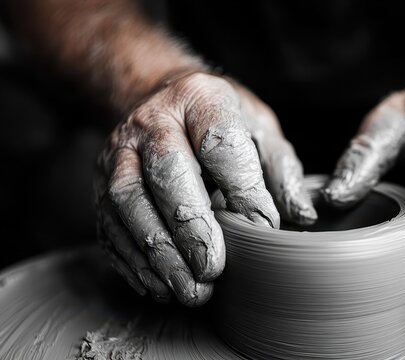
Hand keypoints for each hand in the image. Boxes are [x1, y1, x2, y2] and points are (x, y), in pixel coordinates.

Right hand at [94, 72, 315, 305]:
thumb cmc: (219, 122)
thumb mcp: (260, 130)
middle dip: (191, 227)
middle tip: (213, 270)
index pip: (220, 145)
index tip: (263, 230)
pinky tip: (159, 284)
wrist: (160, 99)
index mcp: (201, 99)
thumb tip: (302, 216)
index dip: (242, 191)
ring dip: (158, 252)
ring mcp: (119, 151)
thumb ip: (281, 172)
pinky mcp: (99, 181)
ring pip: (129, 202)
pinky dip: (132, 259)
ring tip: (188, 289)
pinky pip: (108, 222)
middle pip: (167, 173)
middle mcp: (153, 121)